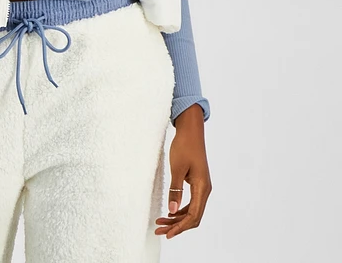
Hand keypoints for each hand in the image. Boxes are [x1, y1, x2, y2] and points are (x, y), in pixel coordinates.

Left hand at [155, 104, 211, 238]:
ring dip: (177, 218)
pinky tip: (169, 212)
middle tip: (160, 231)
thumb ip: (175, 190)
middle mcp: (204, 189)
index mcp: (202, 187)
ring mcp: (202, 186)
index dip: (180, 227)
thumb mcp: (177, 168)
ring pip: (192, 210)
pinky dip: (180, 209)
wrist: (191, 131)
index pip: (193, 216)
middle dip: (177, 226)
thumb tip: (172, 210)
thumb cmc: (184, 146)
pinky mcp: (197, 182)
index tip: (167, 234)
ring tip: (161, 223)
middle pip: (193, 216)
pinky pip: (191, 202)